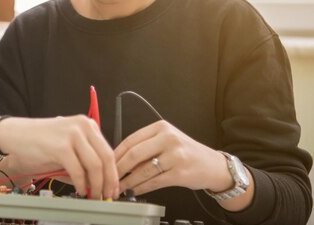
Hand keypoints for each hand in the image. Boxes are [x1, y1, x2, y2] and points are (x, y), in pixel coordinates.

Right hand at [0, 115, 118, 198]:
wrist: (15, 135)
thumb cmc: (40, 143)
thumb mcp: (68, 148)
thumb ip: (84, 161)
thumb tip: (100, 184)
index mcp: (87, 125)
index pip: (108, 151)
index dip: (113, 173)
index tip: (113, 188)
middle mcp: (82, 125)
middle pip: (106, 158)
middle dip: (108, 181)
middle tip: (106, 196)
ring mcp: (72, 134)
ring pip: (95, 165)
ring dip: (96, 185)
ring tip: (93, 196)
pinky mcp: (61, 146)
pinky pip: (78, 171)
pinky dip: (81, 185)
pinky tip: (80, 191)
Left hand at [114, 120, 232, 195]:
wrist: (213, 166)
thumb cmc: (186, 153)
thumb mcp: (166, 141)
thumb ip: (145, 147)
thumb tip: (118, 161)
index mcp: (161, 127)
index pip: (131, 140)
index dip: (115, 153)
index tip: (106, 163)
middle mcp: (168, 139)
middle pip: (134, 154)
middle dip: (118, 168)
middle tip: (109, 177)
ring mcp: (175, 156)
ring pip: (143, 171)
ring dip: (128, 182)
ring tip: (119, 187)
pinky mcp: (180, 174)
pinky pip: (153, 182)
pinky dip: (140, 188)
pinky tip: (134, 191)